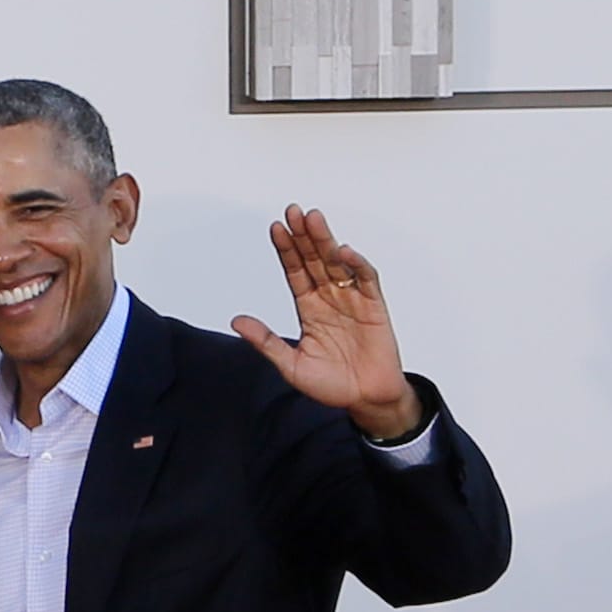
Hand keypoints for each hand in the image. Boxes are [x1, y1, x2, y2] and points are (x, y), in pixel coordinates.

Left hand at [236, 205, 422, 442]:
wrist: (367, 401)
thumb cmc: (331, 385)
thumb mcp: (292, 366)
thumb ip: (266, 342)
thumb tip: (236, 321)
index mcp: (308, 308)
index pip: (295, 271)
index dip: (286, 249)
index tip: (276, 227)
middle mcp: (329, 298)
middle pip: (314, 259)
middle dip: (303, 235)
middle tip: (293, 211)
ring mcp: (352, 299)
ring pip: (337, 263)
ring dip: (326, 240)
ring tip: (313, 219)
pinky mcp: (374, 306)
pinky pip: (366, 279)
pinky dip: (356, 264)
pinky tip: (343, 251)